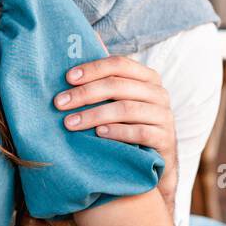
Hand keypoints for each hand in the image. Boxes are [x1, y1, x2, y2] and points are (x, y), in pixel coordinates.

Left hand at [54, 55, 177, 200]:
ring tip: (70, 123)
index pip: (119, 64)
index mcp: (148, 77)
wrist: (157, 161)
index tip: (68, 78)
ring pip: (126, 109)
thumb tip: (71, 67)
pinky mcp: (165, 138)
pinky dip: (117, 132)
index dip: (92, 69)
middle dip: (85, 93)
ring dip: (94, 115)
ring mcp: (164, 115)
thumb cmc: (131, 125)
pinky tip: (98, 134)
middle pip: (118, 86)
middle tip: (59, 103)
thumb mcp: (121, 102)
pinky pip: (140, 132)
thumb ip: (105, 85)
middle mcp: (158, 93)